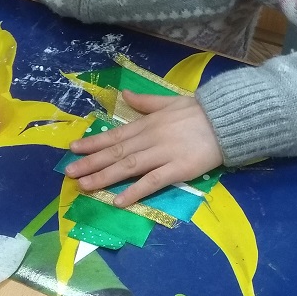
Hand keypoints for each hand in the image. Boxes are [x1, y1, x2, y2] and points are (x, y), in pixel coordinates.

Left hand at [65, 90, 223, 207]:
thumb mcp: (169, 101)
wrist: (227, 119)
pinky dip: (135, 191)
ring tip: (85, 186)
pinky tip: (119, 200)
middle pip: (115, 153)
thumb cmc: (199, 111)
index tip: (73, 150)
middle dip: (91, 163)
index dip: (93, 143)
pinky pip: (152, 182)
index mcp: (147, 123)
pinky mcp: (178, 169)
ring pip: (128, 167)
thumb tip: (124, 94)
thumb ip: (145, 101)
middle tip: (69, 173)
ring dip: (104, 176)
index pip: (115, 135)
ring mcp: (163, 154)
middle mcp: (150, 138)